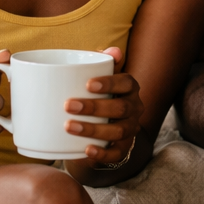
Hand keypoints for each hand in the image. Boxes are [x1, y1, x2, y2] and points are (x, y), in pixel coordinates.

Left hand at [65, 46, 143, 166]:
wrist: (103, 126)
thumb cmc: (97, 95)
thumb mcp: (98, 78)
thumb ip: (101, 62)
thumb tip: (113, 50)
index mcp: (129, 88)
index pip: (126, 82)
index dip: (109, 83)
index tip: (87, 84)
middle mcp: (134, 108)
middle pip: (121, 108)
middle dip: (94, 107)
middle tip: (69, 105)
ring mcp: (130, 129)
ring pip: (118, 131)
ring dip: (93, 129)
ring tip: (69, 126)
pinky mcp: (123, 149)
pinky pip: (116, 153)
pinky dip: (102, 153)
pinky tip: (86, 150)